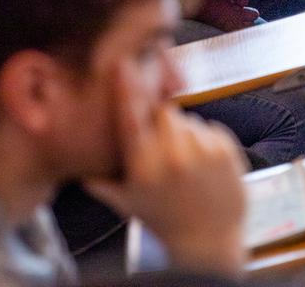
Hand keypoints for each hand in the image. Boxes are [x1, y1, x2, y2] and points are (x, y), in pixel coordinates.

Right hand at [86, 61, 246, 276]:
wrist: (208, 241)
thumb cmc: (162, 221)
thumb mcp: (127, 203)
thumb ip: (101, 182)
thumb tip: (77, 169)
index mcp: (143, 165)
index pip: (131, 117)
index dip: (125, 87)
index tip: (122, 63)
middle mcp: (172, 155)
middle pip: (163, 111)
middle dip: (161, 122)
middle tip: (164, 148)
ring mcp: (202, 151)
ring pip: (187, 119)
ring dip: (184, 134)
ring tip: (184, 163)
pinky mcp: (226, 150)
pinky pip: (210, 127)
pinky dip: (206, 141)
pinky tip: (203, 166)